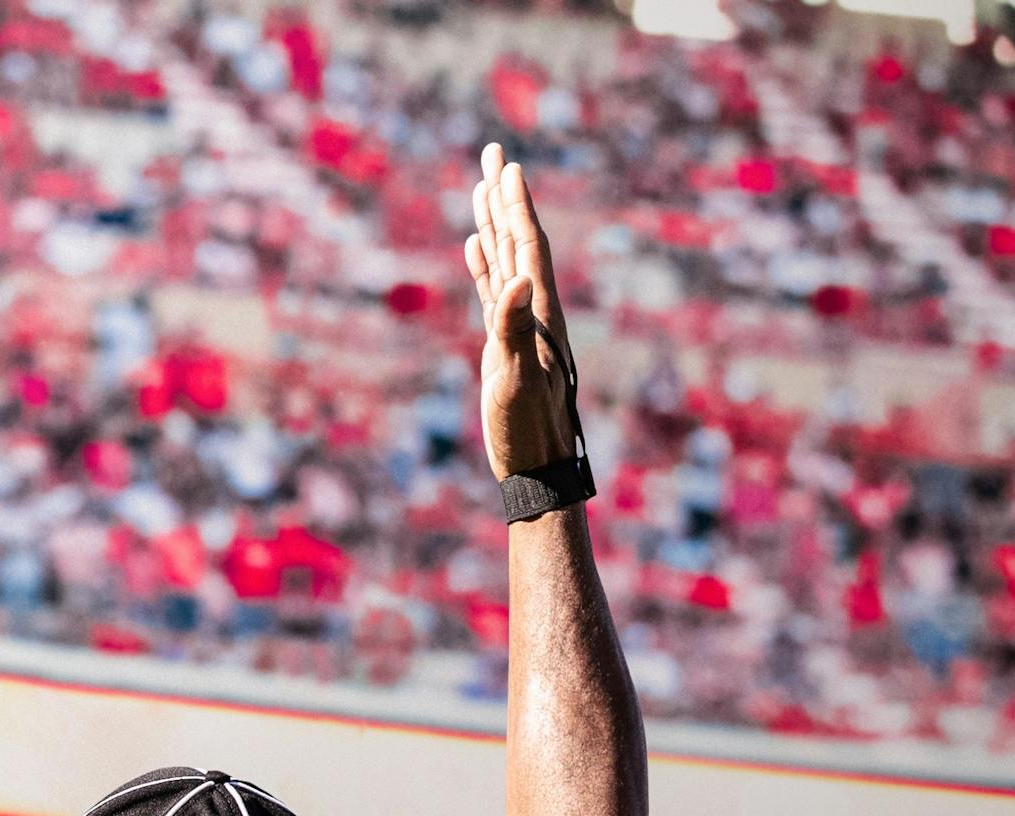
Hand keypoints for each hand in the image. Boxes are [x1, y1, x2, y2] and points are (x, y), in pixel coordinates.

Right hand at [464, 143, 579, 478]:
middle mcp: (532, 307)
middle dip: (504, 197)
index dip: (517, 206)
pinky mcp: (502, 340)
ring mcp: (517, 322)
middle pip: (516, 239)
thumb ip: (516, 329)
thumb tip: (517, 280)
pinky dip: (483, 263)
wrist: (536, 461)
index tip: (507, 166)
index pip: (527, 245)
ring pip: (503, 258)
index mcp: (539, 310)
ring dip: (493, 222)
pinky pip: (492, 289)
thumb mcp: (518, 379)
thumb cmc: (527, 426)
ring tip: (482, 187)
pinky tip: (475, 245)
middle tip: (493, 153)